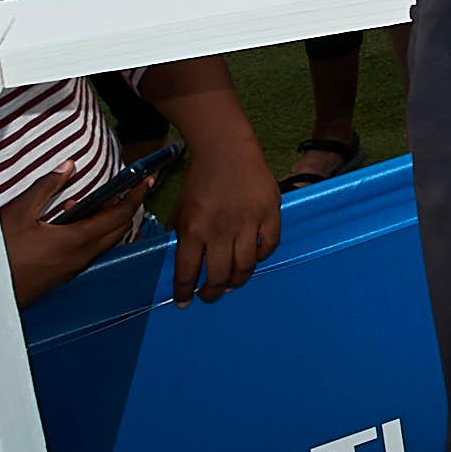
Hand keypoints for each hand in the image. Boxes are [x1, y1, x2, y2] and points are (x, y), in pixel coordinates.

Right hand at [0, 166, 145, 306]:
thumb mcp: (19, 213)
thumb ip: (46, 187)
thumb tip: (68, 167)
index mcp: (77, 240)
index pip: (119, 215)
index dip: (134, 196)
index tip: (144, 181)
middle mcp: (82, 256)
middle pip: (118, 229)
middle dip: (126, 206)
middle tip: (125, 187)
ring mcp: (74, 268)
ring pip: (104, 241)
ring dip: (106, 220)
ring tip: (87, 202)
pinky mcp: (64, 275)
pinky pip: (90, 251)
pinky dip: (91, 233)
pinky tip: (69, 222)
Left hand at [166, 134, 280, 302]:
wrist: (226, 150)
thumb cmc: (200, 180)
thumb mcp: (180, 209)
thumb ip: (182, 236)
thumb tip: (186, 262)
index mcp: (193, 229)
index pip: (187, 272)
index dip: (184, 291)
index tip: (185, 302)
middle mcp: (220, 230)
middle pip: (218, 275)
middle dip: (211, 292)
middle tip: (210, 294)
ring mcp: (248, 222)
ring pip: (244, 267)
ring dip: (236, 280)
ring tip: (231, 282)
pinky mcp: (269, 213)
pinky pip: (268, 246)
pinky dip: (261, 257)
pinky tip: (253, 257)